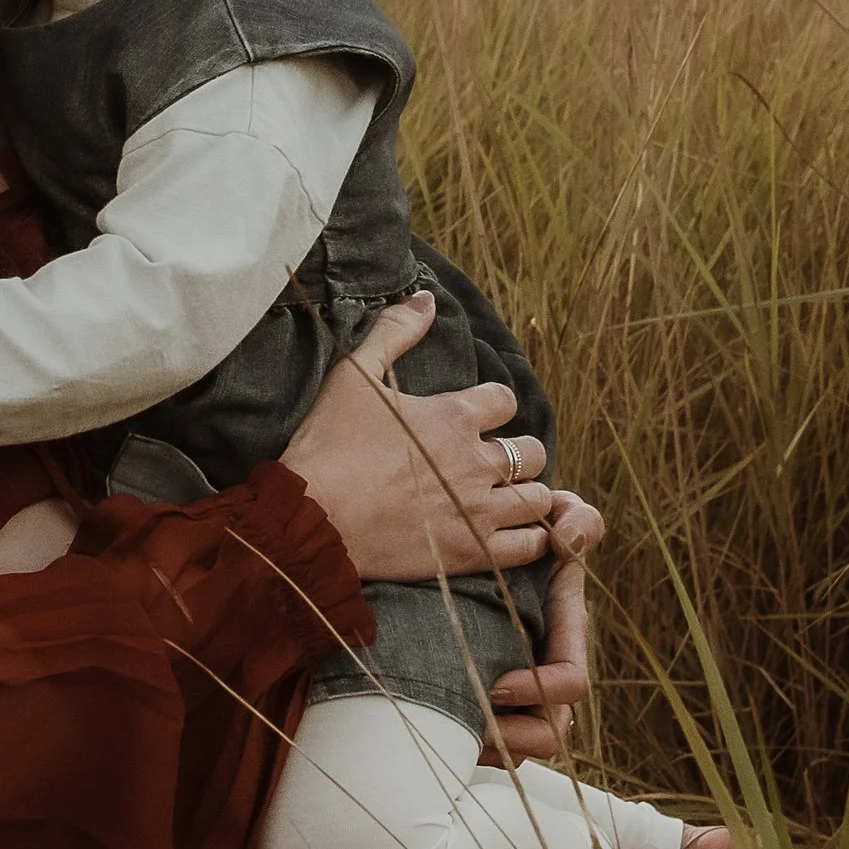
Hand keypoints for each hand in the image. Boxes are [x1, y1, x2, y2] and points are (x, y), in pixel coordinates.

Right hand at [278, 295, 565, 588]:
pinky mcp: (471, 551)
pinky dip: (532, 538)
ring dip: (527, 494)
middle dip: (517, 453)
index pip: (506, 401)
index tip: (473, 420)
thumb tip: (426, 297)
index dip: (492, 407)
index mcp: (455, 415)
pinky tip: (513, 533)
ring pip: (538, 497)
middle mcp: (476, 460)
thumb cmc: (328, 444)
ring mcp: (477, 508)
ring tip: (504, 499)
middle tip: (491, 463)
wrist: (310, 516)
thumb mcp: (353, 374)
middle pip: (531, 451)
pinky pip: (529, 545)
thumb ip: (394, 331)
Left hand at [476, 492, 603, 765]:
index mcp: (564, 636)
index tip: (499, 679)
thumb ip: (575, 518)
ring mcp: (518, 694)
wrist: (469, 542)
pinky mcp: (486, 703)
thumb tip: (567, 539)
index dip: (541, 688)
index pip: (570, 682)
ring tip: (451, 732)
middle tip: (470, 716)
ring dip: (490, 749)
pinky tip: (434, 729)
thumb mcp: (551, 515)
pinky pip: (486, 748)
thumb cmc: (519, 530)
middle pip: (551, 732)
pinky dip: (464, 747)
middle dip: (515, 736)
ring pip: (520, 749)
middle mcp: (544, 671)